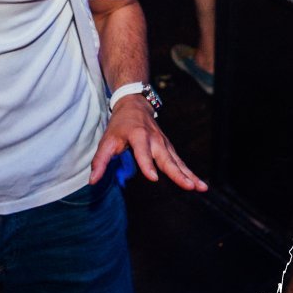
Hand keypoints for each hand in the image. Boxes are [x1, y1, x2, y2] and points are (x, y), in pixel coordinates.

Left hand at [89, 95, 207, 189]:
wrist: (135, 104)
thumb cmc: (120, 125)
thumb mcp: (106, 140)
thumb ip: (100, 161)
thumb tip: (92, 181)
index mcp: (138, 136)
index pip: (143, 152)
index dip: (146, 164)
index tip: (153, 177)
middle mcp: (155, 140)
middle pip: (167, 159)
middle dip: (177, 173)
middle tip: (188, 186)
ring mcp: (165, 145)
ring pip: (178, 162)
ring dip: (189, 175)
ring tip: (200, 187)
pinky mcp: (169, 149)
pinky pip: (181, 163)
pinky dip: (191, 173)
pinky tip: (200, 185)